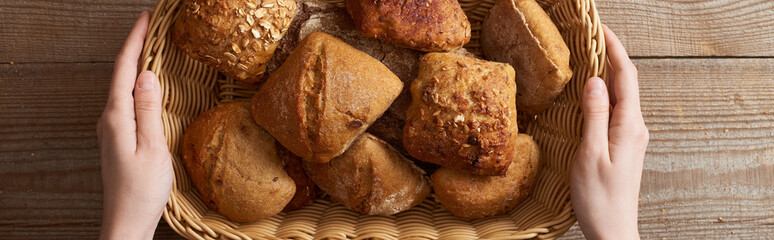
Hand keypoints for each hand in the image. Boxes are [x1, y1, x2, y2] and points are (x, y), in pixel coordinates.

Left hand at [97, 11, 172, 238]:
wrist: (127, 222)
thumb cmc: (142, 190)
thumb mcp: (152, 146)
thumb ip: (148, 108)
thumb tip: (146, 75)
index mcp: (116, 117)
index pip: (124, 68)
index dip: (134, 40)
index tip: (145, 19)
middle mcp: (109, 120)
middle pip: (120, 74)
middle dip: (135, 48)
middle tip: (151, 27)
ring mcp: (111, 130)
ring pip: (123, 88)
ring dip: (136, 66)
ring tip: (151, 50)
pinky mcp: (118, 139)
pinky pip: (126, 103)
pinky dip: (137, 87)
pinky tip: (148, 87)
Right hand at [570, 24, 648, 239]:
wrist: (613, 231)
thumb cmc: (600, 199)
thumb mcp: (591, 154)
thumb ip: (594, 115)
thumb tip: (595, 81)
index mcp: (629, 126)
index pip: (625, 76)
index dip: (614, 49)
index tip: (599, 29)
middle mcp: (635, 128)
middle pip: (626, 81)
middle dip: (610, 55)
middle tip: (589, 36)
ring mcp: (630, 137)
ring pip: (621, 95)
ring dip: (607, 73)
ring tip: (587, 56)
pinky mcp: (622, 146)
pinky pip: (615, 110)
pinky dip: (603, 93)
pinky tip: (590, 92)